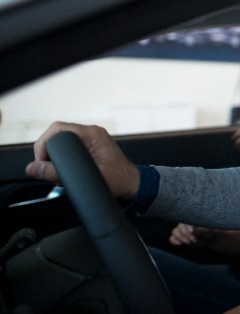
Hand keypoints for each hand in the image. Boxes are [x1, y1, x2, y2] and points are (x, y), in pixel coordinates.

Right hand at [25, 122, 139, 200]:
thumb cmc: (118, 181)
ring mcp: (91, 139)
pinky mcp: (90, 146)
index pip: (58, 129)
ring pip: (62, 140)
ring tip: (54, 169)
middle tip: (45, 168)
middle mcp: (91, 133)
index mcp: (92, 134)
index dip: (45, 144)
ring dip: (54, 154)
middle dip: (47, 150)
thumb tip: (33, 168)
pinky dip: (61, 156)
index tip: (42, 161)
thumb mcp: (85, 178)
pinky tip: (62, 168)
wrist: (133, 184)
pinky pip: (69, 146)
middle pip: (57, 133)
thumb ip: (58, 174)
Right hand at [168, 223, 213, 246]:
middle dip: (186, 236)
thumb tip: (191, 229)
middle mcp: (185, 222)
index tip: (192, 233)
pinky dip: (174, 241)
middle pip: (179, 228)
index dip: (187, 229)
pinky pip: (172, 238)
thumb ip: (199, 229)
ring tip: (190, 242)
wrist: (209, 238)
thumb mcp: (207, 230)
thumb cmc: (209, 231)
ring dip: (181, 239)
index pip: (184, 221)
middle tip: (194, 240)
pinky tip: (180, 244)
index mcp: (191, 217)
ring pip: (174, 232)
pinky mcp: (179, 236)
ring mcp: (181, 229)